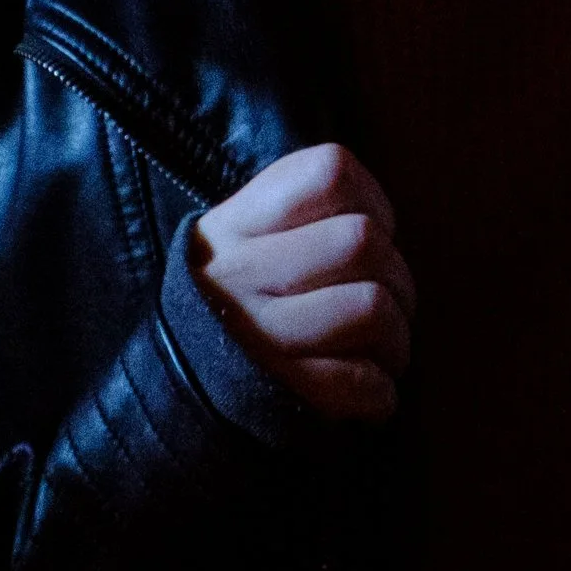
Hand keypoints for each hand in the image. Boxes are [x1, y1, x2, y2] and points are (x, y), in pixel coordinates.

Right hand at [190, 143, 415, 423]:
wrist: (172, 394)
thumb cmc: (230, 307)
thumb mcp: (236, 242)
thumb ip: (300, 215)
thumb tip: (379, 219)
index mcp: (235, 226)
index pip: (329, 174)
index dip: (374, 201)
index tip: (371, 232)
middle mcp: (239, 275)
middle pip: (363, 242)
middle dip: (399, 278)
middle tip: (388, 303)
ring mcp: (257, 337)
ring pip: (372, 309)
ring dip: (396, 337)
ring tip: (381, 350)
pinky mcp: (278, 395)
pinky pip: (362, 383)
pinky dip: (380, 391)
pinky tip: (365, 390)